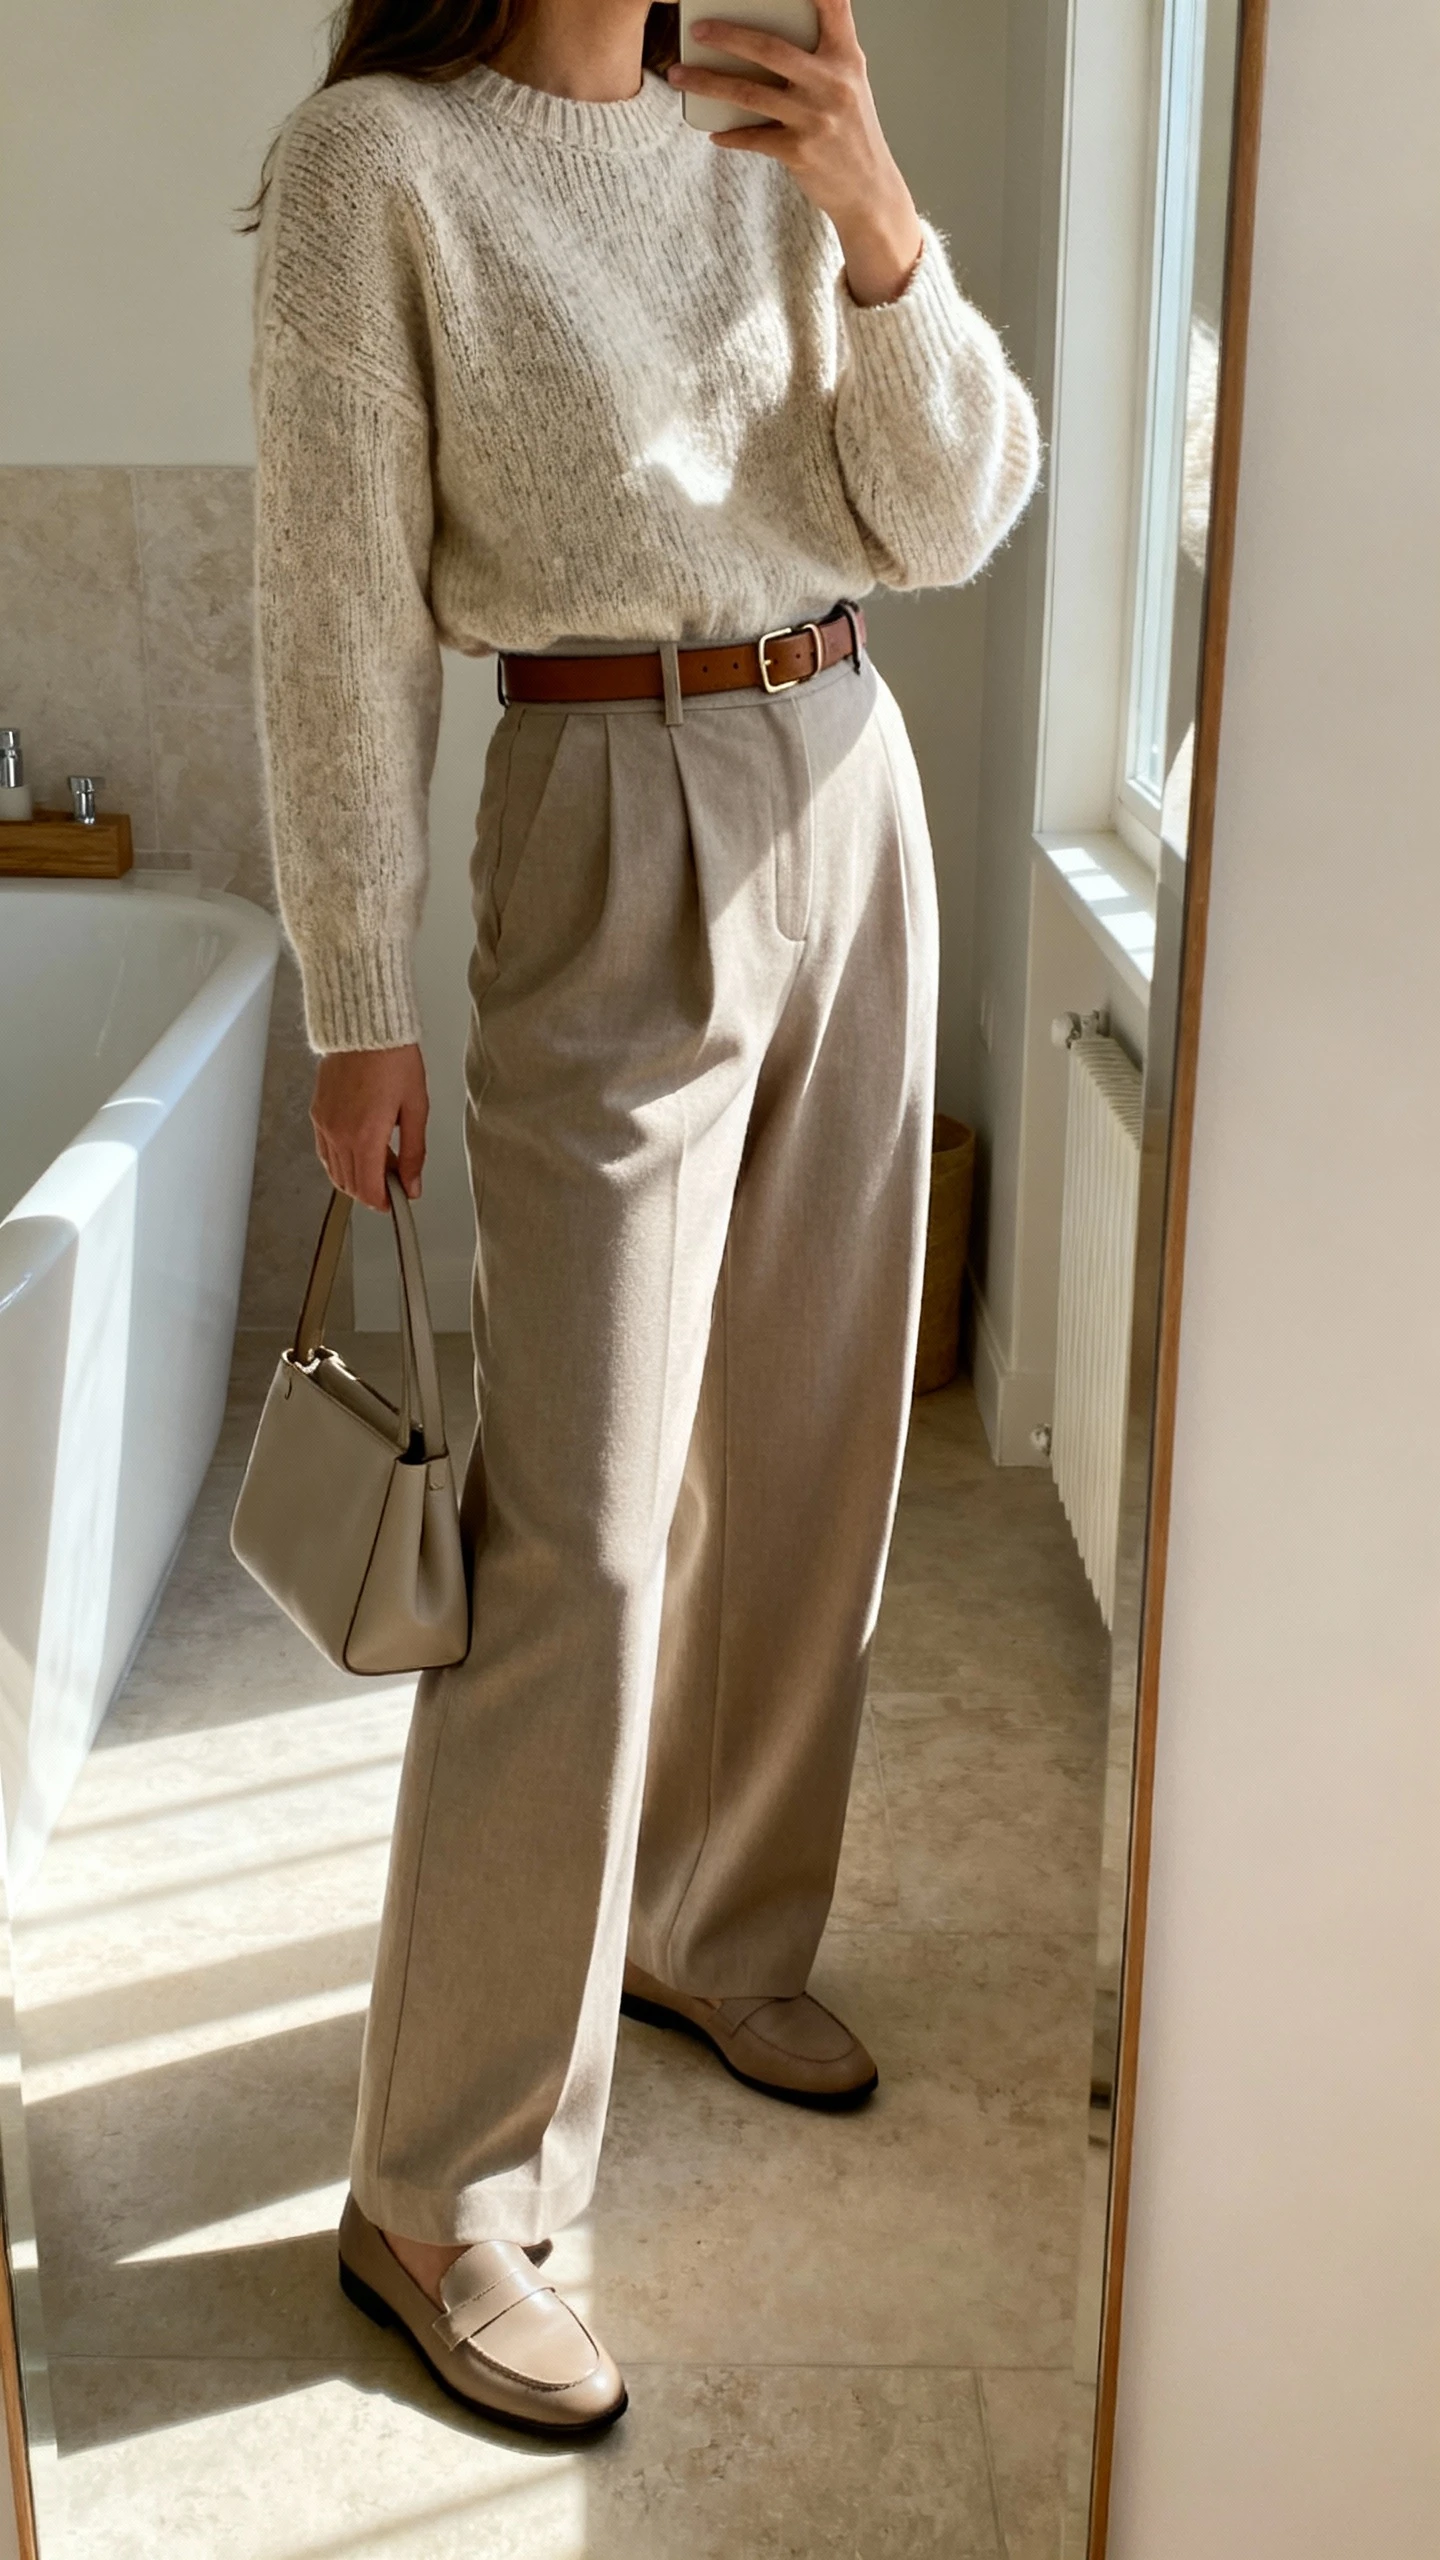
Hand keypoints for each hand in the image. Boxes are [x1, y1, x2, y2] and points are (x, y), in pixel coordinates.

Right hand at [311, 1043, 427, 1212]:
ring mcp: (324, 1125)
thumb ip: (414, 1153)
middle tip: (397, 1176)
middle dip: (373, 1190)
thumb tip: (412, 1186)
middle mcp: (339, 1134)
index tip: (398, 1201)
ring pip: (335, 1172)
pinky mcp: (317, 1113)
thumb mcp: (416, 1108)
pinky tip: (361, 1148)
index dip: (384, 1203)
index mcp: (365, 1136)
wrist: (365, 1027)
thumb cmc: (393, 1059)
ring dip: (358, 1176)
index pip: (369, 1190)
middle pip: (351, 1185)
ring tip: (383, 1158)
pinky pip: (325, 1152)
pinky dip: (342, 1160)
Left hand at [670, 0, 924, 306]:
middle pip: (770, 48)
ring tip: (679, 75)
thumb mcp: (848, 85)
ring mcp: (815, 118)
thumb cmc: (852, 132)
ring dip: (708, 82)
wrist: (869, 192)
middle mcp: (832, 83)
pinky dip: (729, 134)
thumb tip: (770, 33)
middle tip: (697, 28)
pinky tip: (713, 131)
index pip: (833, 6)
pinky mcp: (799, 151)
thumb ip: (823, 56)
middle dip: (727, 35)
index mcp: (846, 58)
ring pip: (749, 93)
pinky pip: (752, 137)